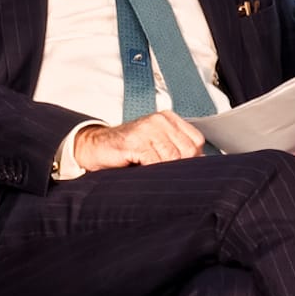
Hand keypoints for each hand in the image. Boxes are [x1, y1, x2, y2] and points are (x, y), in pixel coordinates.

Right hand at [72, 111, 206, 170]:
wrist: (93, 148)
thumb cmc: (125, 151)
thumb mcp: (155, 147)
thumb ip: (176, 151)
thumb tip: (201, 166)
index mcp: (168, 119)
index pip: (196, 141)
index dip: (193, 159)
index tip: (182, 171)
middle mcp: (159, 120)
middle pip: (187, 150)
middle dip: (180, 168)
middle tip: (167, 176)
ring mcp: (146, 129)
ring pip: (173, 158)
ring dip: (165, 172)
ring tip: (153, 175)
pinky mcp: (135, 141)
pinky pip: (155, 161)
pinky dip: (153, 172)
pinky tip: (144, 172)